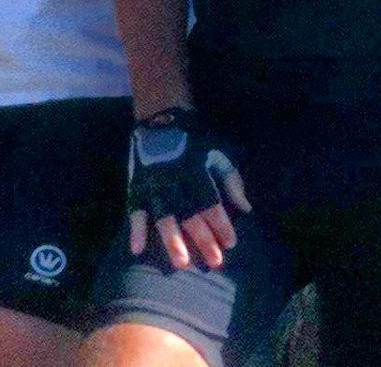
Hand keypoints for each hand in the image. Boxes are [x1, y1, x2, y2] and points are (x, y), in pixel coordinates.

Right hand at [127, 107, 250, 269]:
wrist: (161, 117)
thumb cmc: (194, 139)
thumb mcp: (217, 153)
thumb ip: (231, 180)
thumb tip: (247, 208)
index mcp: (196, 170)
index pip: (211, 203)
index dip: (221, 224)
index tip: (231, 244)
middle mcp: (175, 179)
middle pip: (190, 214)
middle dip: (203, 239)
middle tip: (214, 263)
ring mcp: (154, 184)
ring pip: (164, 216)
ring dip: (172, 241)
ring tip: (181, 264)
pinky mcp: (137, 185)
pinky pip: (134, 210)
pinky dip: (135, 229)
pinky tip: (137, 249)